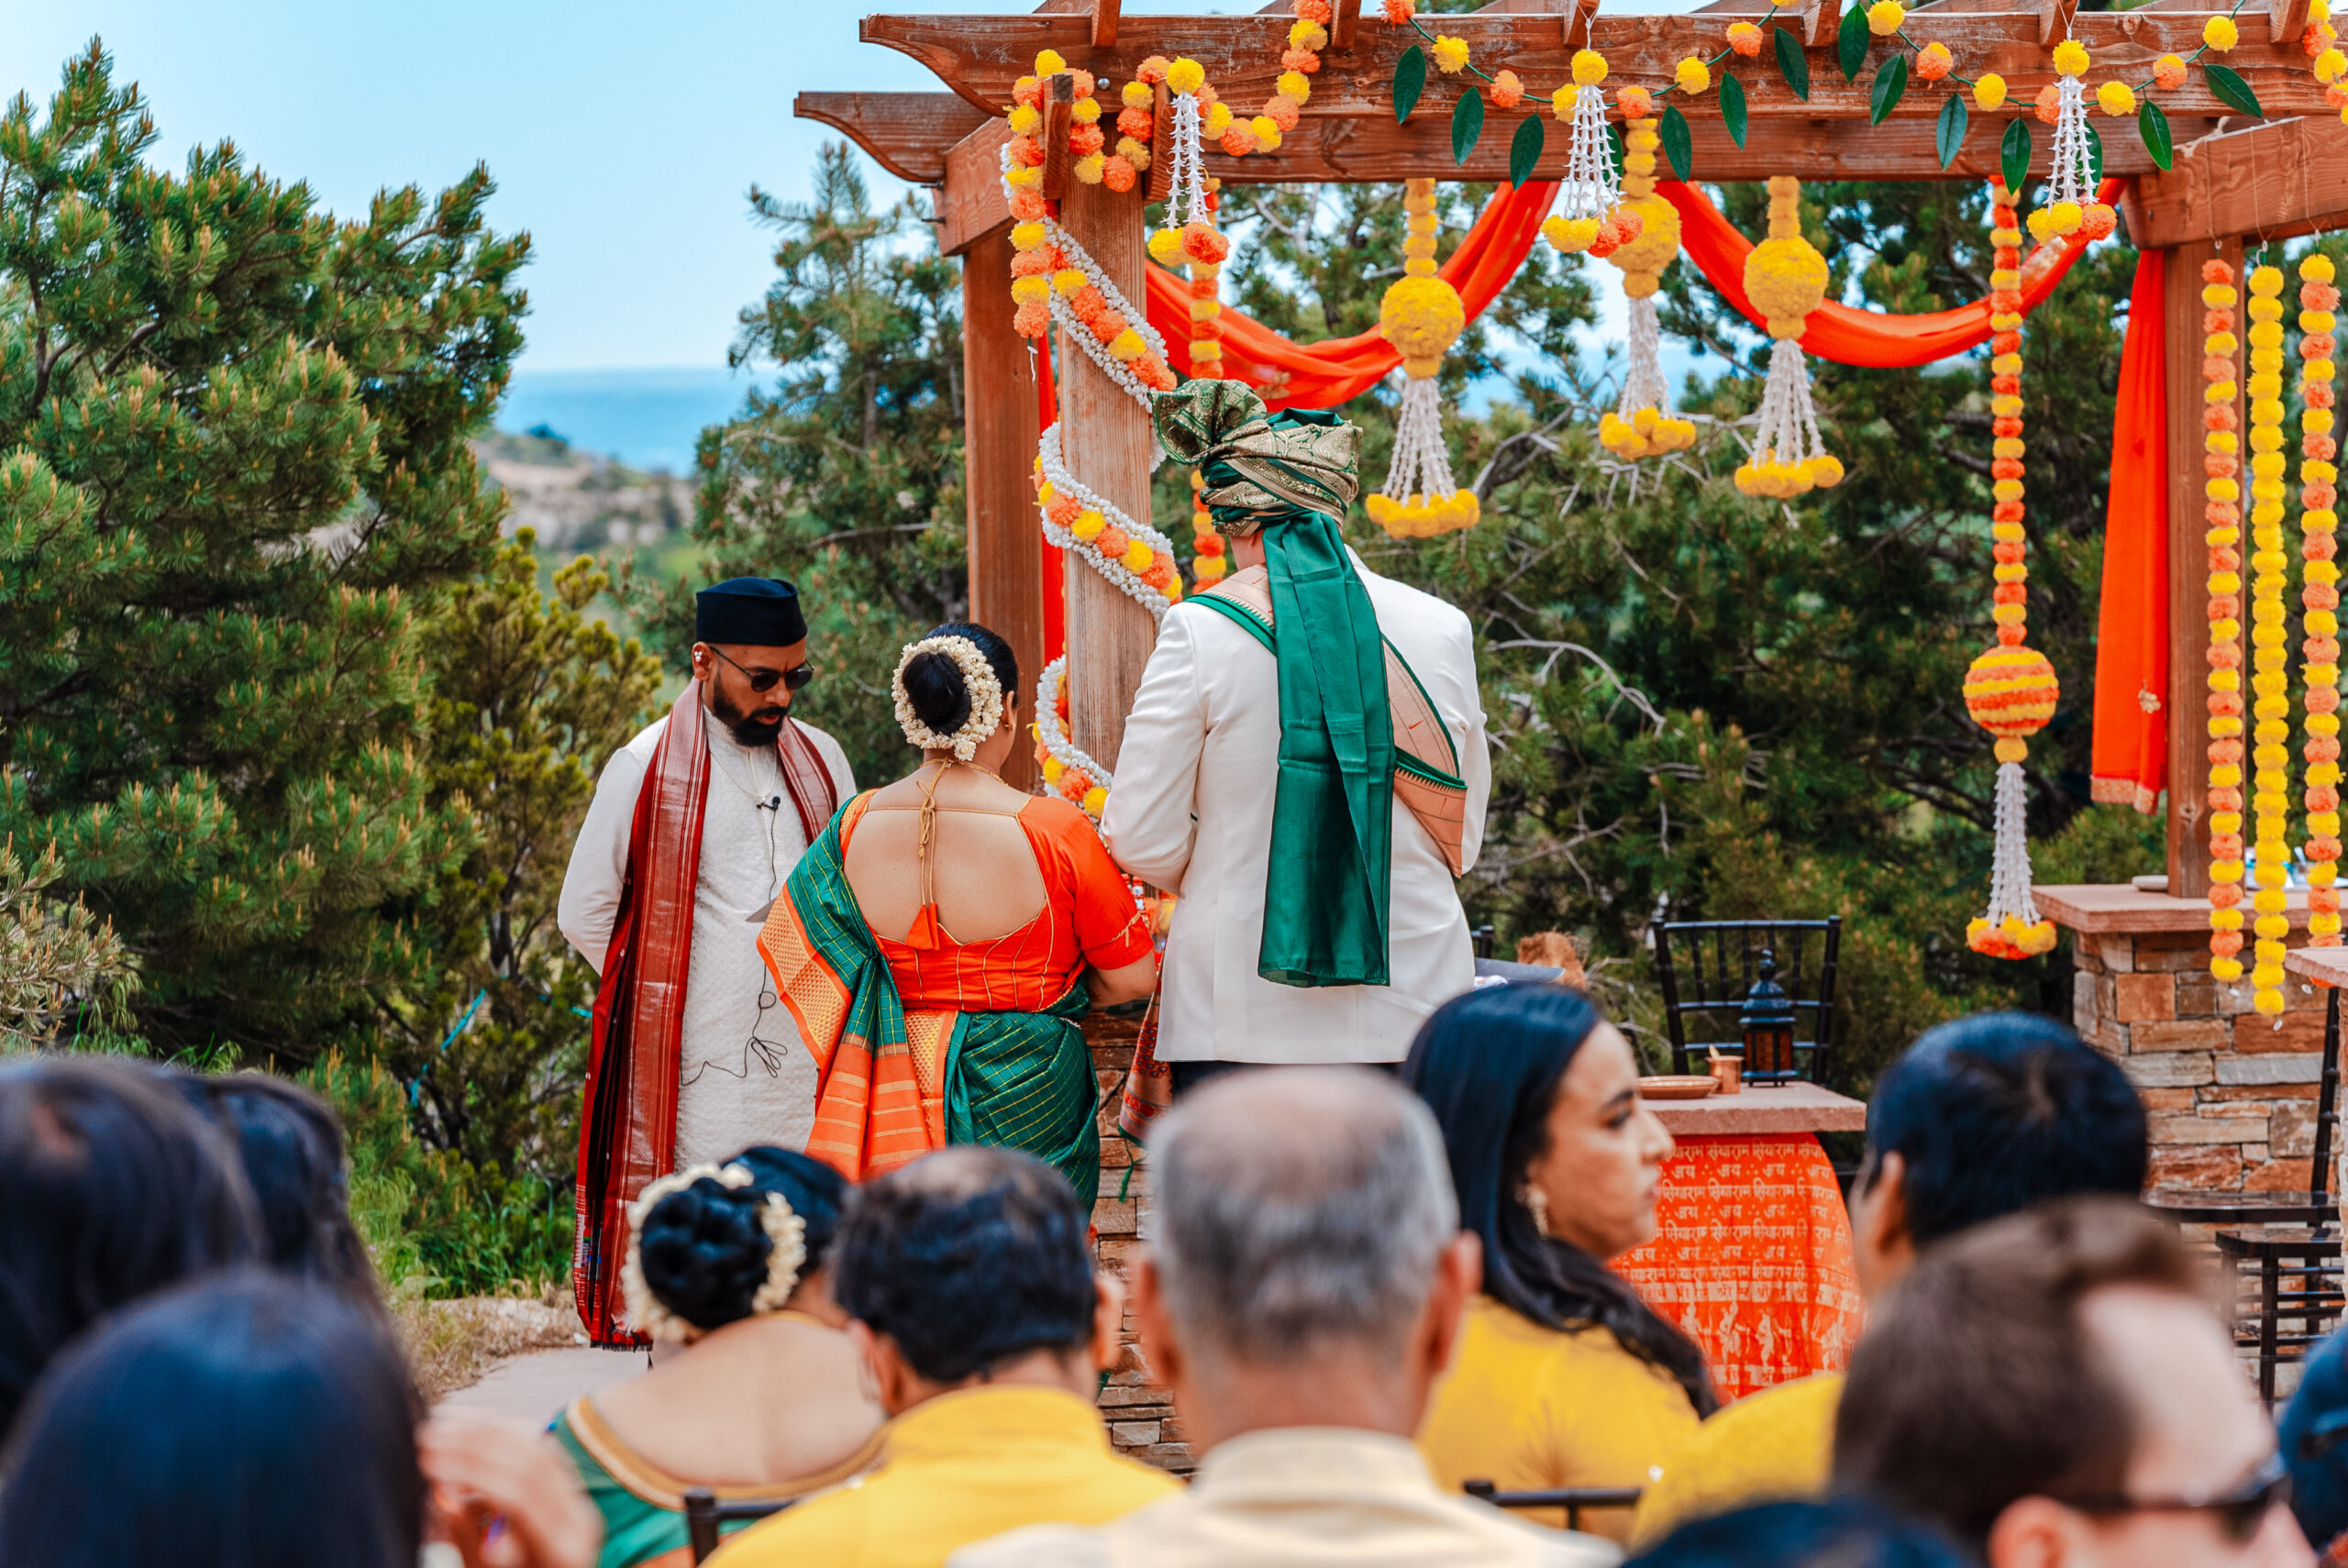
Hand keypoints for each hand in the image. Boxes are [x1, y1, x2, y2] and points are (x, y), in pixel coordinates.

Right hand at [418, 1411, 601, 1567]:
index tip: (431, 1463)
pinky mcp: (566, 1493)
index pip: (520, 1495)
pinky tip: (471, 1426)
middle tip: (431, 1437)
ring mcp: (577, 1505)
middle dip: (476, 1444)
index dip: (473, 1472)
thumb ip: (466, 1541)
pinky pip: (538, 1451)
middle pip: (531, 1463)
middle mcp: (579, 1521)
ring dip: (489, 1430)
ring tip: (445, 1423)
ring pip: (538, 1448)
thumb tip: (444, 1498)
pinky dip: (503, 1435)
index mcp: (563, 1550)